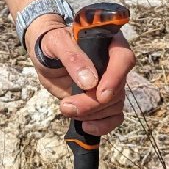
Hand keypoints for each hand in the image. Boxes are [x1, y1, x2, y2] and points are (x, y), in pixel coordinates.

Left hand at [26, 17, 134, 136]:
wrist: (45, 55)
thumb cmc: (51, 42)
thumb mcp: (55, 43)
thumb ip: (71, 57)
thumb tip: (90, 82)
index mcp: (108, 42)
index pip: (123, 59)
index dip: (115, 78)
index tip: (100, 95)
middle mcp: (114, 64)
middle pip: (118, 89)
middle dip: (93, 103)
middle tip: (66, 105)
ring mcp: (110, 83)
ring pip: (115, 105)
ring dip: (91, 114)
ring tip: (66, 107)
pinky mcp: (103, 101)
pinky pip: (114, 118)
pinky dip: (102, 126)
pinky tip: (85, 126)